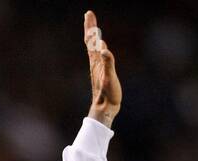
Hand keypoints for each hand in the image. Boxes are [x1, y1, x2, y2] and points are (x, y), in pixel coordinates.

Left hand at [84, 10, 120, 127]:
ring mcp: (98, 67)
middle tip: (89, 14)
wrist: (105, 109)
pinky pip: (99, 56)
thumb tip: (103, 48)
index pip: (91, 40)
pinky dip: (98, 47)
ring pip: (94, 48)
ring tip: (93, 27)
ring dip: (93, 36)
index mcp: (96, 61)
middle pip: (91, 41)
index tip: (89, 14)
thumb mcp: (109, 78)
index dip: (91, 27)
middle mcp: (95, 62)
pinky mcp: (102, 73)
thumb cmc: (107, 95)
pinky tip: (100, 47)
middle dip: (90, 27)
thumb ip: (107, 62)